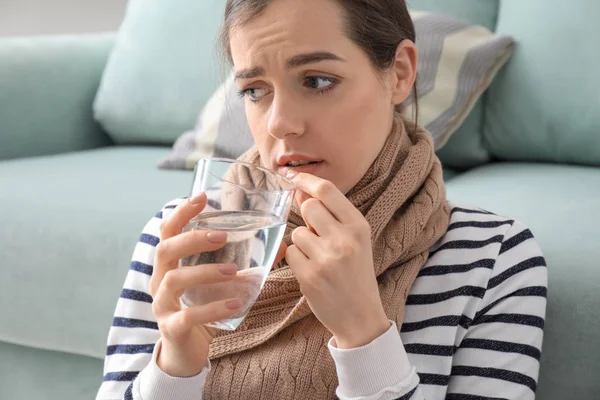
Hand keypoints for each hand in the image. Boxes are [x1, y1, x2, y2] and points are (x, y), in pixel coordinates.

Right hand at [149, 193, 285, 376]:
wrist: (187, 354)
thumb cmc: (203, 310)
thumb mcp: (220, 285)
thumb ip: (244, 265)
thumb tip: (282, 244)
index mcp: (170, 265)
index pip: (167, 231)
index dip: (181, 213)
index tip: (201, 197)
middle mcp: (160, 281)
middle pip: (165, 250)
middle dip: (193, 239)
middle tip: (222, 236)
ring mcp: (162, 306)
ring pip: (175, 280)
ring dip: (206, 272)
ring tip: (234, 271)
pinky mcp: (172, 329)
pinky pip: (188, 316)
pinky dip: (213, 308)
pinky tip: (236, 304)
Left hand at [284, 173, 390, 348]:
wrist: (361, 317)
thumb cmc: (356, 274)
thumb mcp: (355, 240)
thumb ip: (332, 216)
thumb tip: (301, 191)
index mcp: (359, 226)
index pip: (327, 190)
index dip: (305, 180)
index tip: (291, 177)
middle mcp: (345, 239)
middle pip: (308, 208)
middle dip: (307, 219)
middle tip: (318, 236)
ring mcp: (326, 258)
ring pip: (297, 232)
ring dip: (302, 243)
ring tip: (319, 259)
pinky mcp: (310, 276)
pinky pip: (290, 253)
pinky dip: (296, 260)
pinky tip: (312, 271)